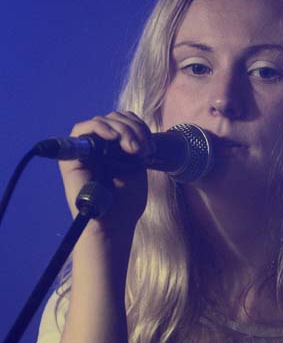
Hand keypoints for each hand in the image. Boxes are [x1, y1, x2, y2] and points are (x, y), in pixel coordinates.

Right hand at [58, 110, 151, 238]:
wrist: (114, 224)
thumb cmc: (126, 201)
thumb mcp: (136, 165)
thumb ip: (133, 142)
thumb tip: (133, 123)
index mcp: (115, 148)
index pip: (125, 121)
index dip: (139, 127)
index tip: (150, 147)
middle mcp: (98, 146)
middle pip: (116, 118)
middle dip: (135, 129)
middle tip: (144, 150)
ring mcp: (85, 150)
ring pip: (103, 120)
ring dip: (124, 130)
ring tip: (134, 150)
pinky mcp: (71, 157)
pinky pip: (81, 129)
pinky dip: (101, 127)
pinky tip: (115, 138)